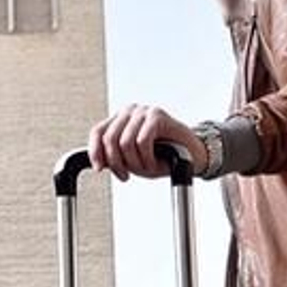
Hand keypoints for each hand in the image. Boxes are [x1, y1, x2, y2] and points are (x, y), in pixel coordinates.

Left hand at [88, 104, 207, 180]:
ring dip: (135, 163)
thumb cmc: (163, 157)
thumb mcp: (133, 160)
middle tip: (126, 174)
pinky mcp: (157, 116)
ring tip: (146, 168)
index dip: (95, 151)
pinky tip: (154, 162)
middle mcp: (130, 112)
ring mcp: (143, 112)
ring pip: (125, 142)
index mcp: (120, 120)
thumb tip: (99, 163)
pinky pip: (142, 141)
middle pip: (109, 138)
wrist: (191, 156)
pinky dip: (147, 158)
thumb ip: (115, 158)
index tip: (99, 169)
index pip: (98, 132)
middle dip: (117, 163)